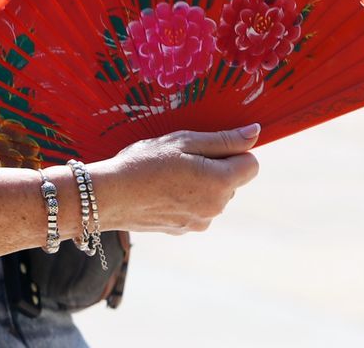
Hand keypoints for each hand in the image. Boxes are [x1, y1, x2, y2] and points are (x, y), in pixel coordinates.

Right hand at [87, 124, 260, 235]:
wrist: (109, 196)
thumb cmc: (143, 162)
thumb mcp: (182, 142)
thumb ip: (223, 140)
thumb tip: (255, 133)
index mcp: (220, 183)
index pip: (251, 164)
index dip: (232, 151)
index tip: (205, 146)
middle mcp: (216, 207)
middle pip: (232, 180)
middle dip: (215, 167)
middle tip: (180, 158)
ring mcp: (200, 222)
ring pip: (214, 196)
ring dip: (200, 184)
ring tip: (166, 175)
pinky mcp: (184, 230)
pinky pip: (197, 209)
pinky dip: (186, 199)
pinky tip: (160, 191)